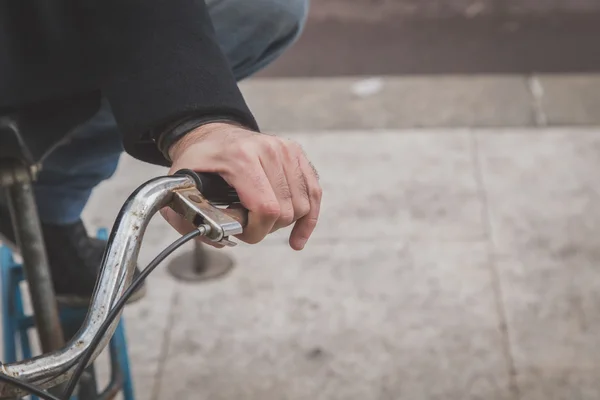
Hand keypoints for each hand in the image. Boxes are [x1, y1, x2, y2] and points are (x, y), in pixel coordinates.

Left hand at [161, 122, 321, 249]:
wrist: (214, 135)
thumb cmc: (200, 162)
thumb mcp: (181, 186)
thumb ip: (188, 218)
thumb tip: (217, 239)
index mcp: (241, 157)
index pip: (266, 208)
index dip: (256, 231)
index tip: (240, 233)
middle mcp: (268, 150)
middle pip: (286, 210)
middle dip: (266, 228)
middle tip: (246, 224)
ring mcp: (286, 150)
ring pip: (302, 205)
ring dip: (284, 223)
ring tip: (262, 220)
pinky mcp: (297, 155)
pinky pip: (314, 193)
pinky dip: (309, 218)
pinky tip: (298, 236)